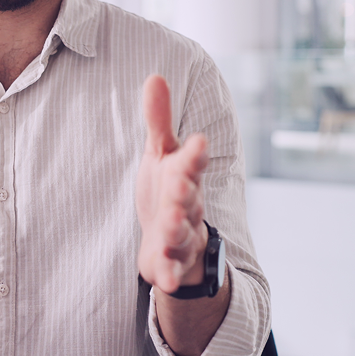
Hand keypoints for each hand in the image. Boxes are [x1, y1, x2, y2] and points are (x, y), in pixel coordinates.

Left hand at [136, 75, 210, 294]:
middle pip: (188, 197)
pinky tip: (164, 280)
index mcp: (185, 175)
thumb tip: (155, 75)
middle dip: (184, 191)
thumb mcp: (161, 154)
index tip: (199, 142)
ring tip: (167, 225)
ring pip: (182, 233)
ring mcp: (181, 235)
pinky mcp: (170, 262)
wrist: (171, 240)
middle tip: (178, 184)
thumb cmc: (167, 189)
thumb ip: (158, 120)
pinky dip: (169, 274)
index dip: (195, 154)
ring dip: (176, 230)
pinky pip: (171, 269)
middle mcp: (188, 204)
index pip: (192, 162)